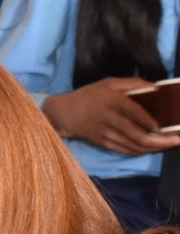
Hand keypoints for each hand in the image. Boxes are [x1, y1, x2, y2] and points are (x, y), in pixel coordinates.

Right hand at [42, 77, 179, 154]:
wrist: (64, 113)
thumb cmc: (89, 95)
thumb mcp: (109, 82)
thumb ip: (133, 83)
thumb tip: (156, 88)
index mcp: (112, 101)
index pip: (133, 112)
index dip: (148, 121)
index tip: (162, 126)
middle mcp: (110, 119)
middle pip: (136, 135)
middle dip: (159, 141)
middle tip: (176, 141)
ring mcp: (106, 134)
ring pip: (133, 145)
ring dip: (154, 148)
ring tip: (170, 145)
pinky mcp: (104, 143)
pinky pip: (125, 150)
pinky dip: (141, 151)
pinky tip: (153, 148)